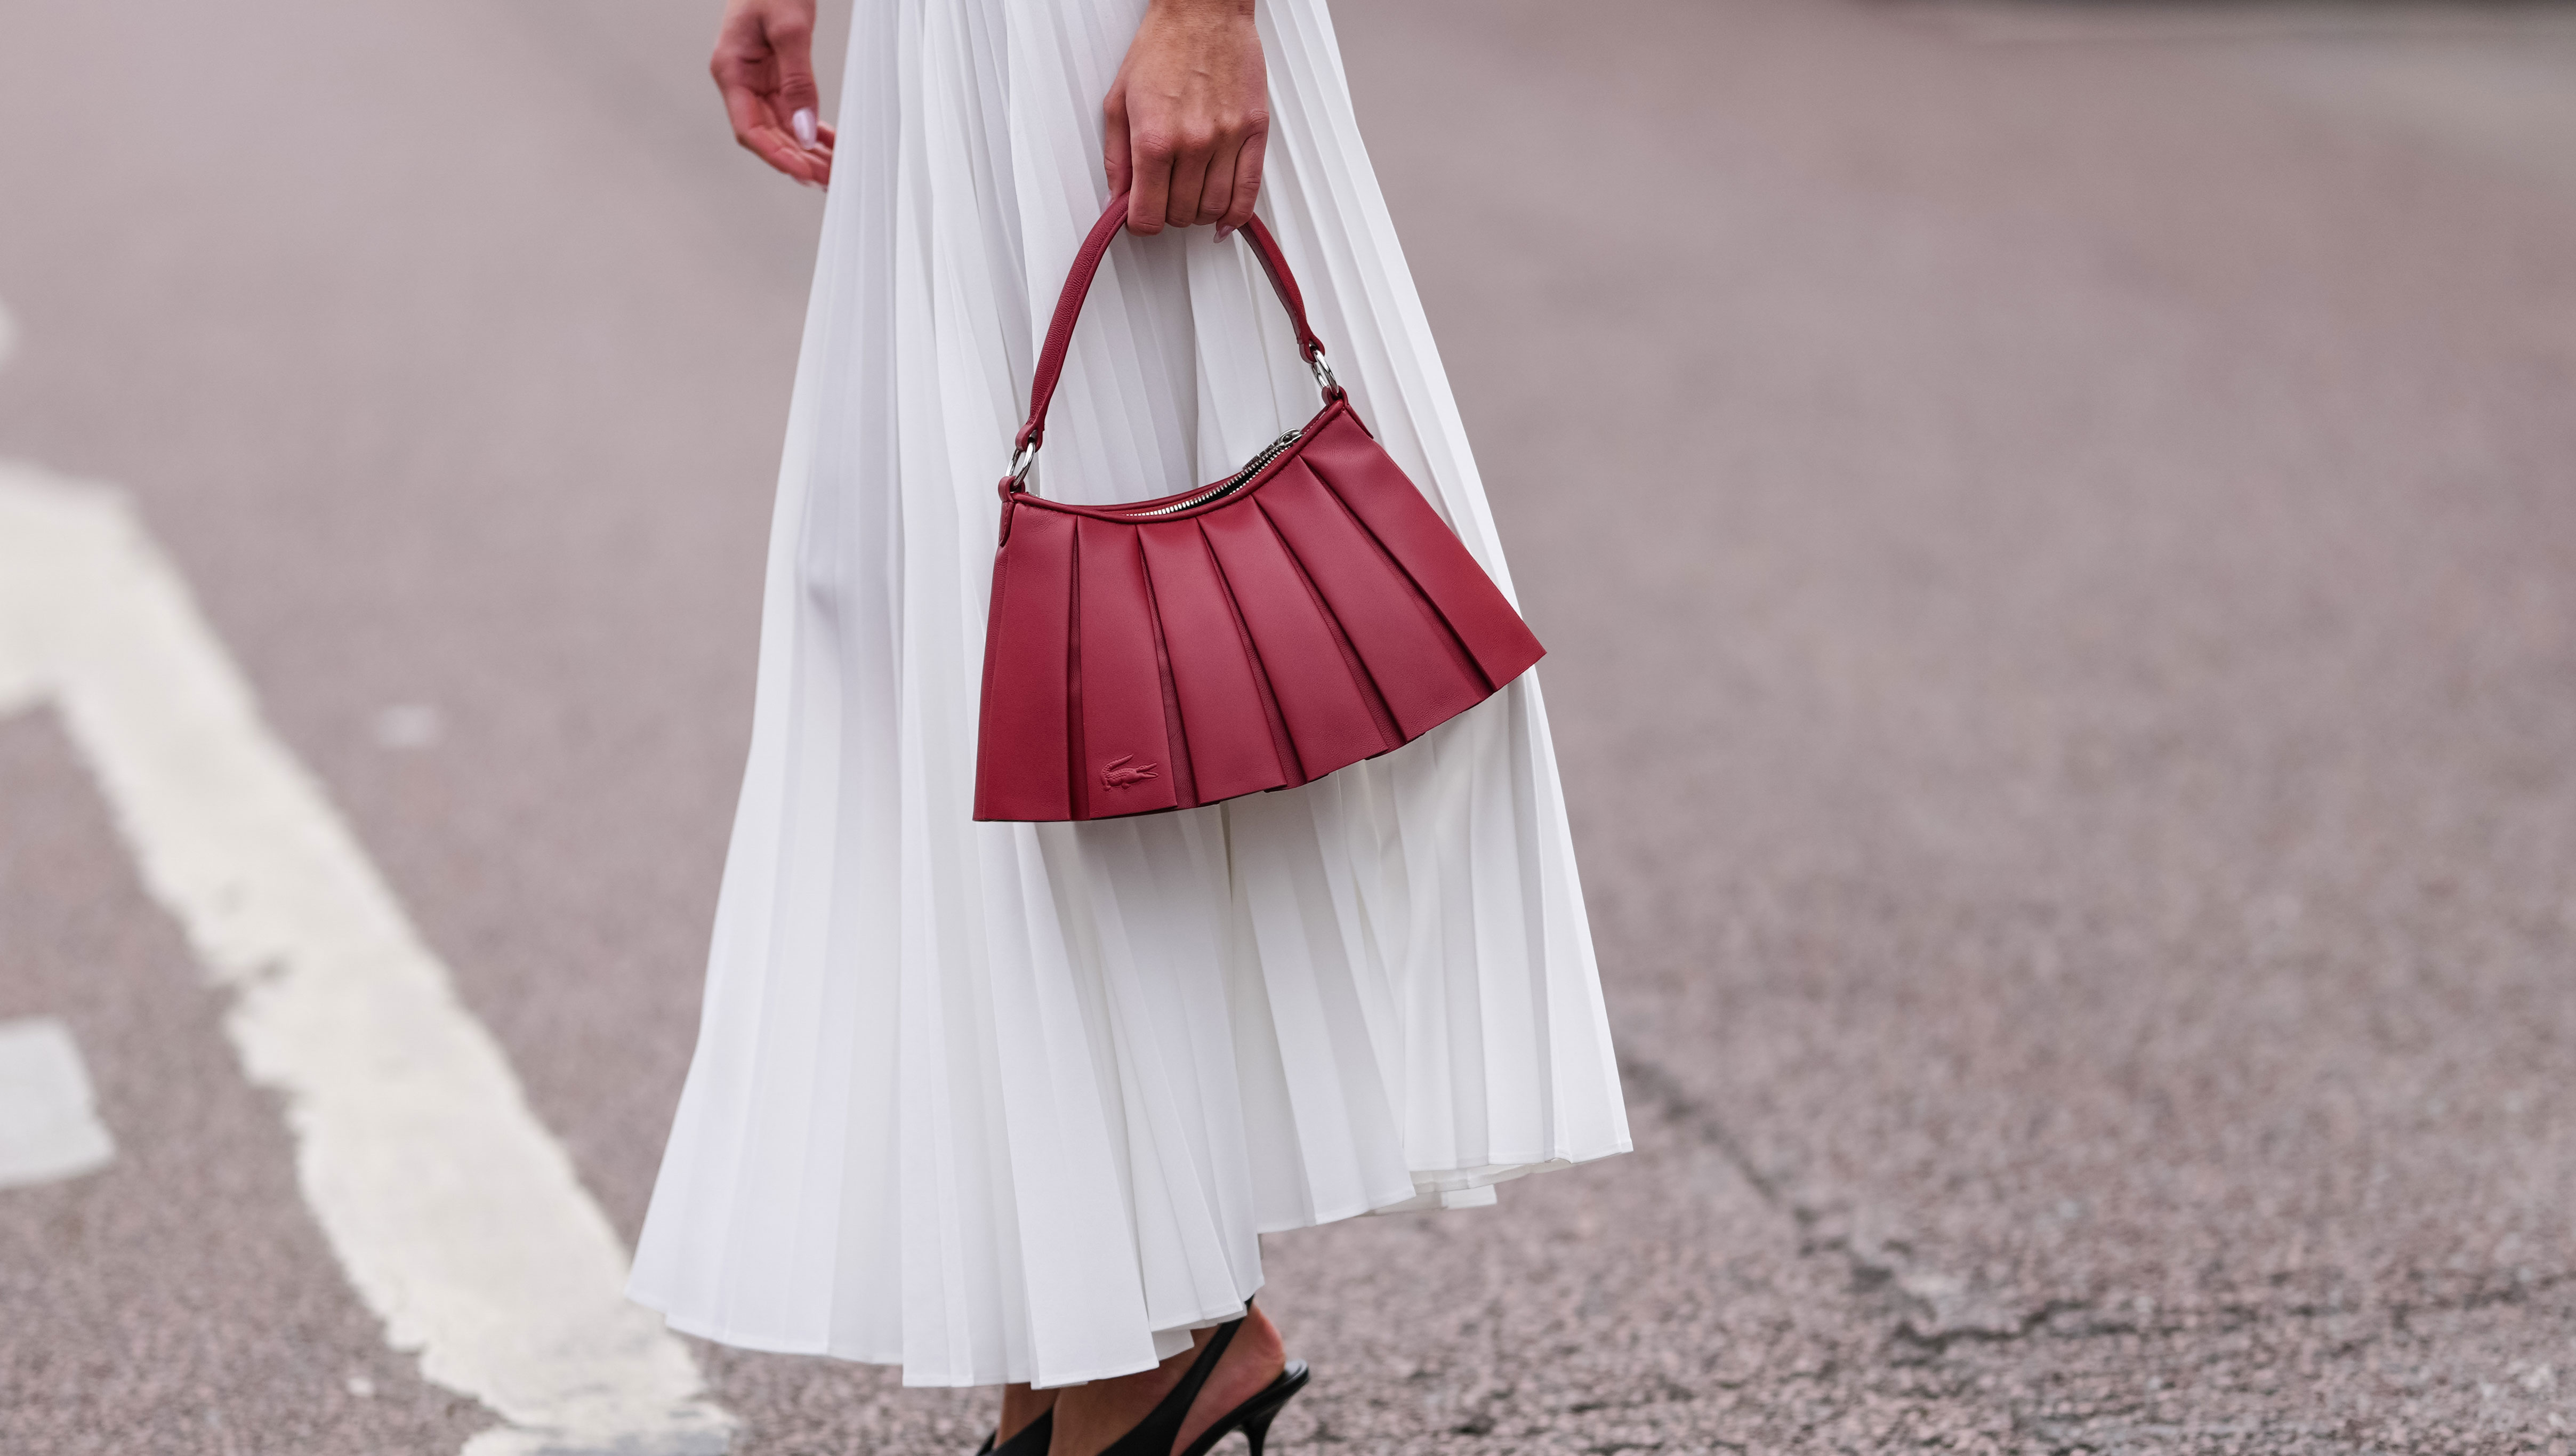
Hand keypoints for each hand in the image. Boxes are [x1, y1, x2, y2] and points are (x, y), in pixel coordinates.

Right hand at [712, 0, 833, 186]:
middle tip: (829, 179)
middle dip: (798, 160)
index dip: (776, 155)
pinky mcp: (775, 76)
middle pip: (767, 134)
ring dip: (808, 151)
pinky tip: (829, 145)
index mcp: (731, 70)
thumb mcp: (789, 29)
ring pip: (782, 128)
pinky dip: (812, 129)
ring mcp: (758, 80)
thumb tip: (804, 128)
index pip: (749, 128)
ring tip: (834, 171)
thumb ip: (798, 81)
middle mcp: (741, 80)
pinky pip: (792, 111)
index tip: (803, 172)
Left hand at [1103, 0, 1267, 237]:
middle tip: (1163, 198)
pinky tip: (1225, 219)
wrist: (1203, 12)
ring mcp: (1227, 139)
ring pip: (1214, 208)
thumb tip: (1118, 198)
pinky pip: (1249, 191)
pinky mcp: (1254, 131)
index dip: (1141, 223)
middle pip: (1181, 214)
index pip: (1148, 213)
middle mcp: (1193, 143)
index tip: (1140, 218)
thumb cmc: (1162, 48)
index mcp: (1155, 137)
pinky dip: (1237, 215)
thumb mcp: (1119, 101)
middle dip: (1168, 214)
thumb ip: (1117, 157)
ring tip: (1190, 198)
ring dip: (1199, 214)